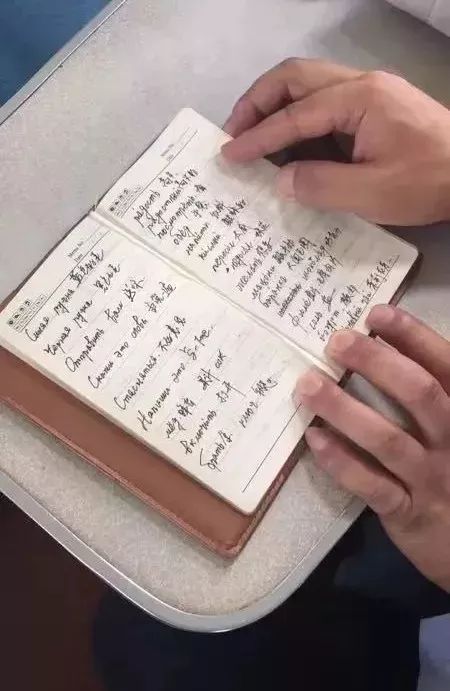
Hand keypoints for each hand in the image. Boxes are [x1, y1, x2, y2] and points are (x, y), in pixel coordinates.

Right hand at [222, 59, 449, 224]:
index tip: (229, 154)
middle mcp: (361, 84)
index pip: (294, 114)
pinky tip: (288, 141)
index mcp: (359, 99)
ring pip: (308, 83)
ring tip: (252, 135)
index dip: (258, 136)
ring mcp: (370, 92)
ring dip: (274, 105)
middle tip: (233, 133)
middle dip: (257, 102)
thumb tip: (282, 180)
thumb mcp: (374, 193)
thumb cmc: (429, 182)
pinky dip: (296, 115)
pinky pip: (323, 100)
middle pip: (294, 77)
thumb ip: (322, 185)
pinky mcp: (375, 106)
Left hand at [294, 304, 449, 591]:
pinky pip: (371, 484)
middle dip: (376, 362)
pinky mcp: (408, 513)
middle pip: (419, 394)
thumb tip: (385, 351)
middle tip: (336, 341)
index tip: (376, 313)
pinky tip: (314, 439)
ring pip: (388, 439)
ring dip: (344, 409)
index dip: (413, 336)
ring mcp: (432, 479)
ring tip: (308, 385)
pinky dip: (341, 461)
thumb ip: (434, 395)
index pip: (445, 366)